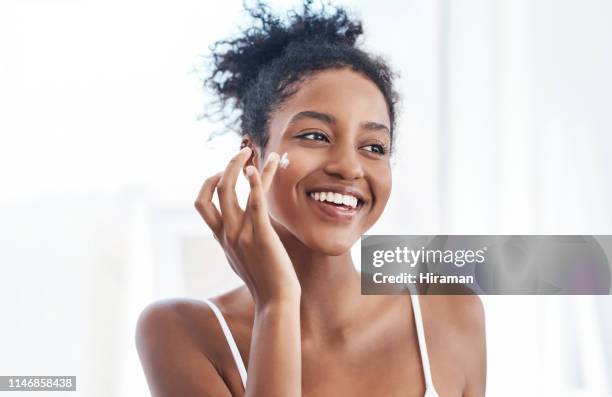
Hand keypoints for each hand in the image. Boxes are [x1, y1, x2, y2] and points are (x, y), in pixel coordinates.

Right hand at [195, 147, 300, 306]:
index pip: (202, 204)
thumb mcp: (242, 260)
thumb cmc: (265, 281)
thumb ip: (236, 244)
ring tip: (253, 151)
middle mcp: (227, 233)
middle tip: (243, 152)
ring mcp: (241, 234)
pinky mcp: (261, 235)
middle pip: (215, 191)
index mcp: (222, 238)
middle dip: (227, 167)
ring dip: (242, 166)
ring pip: (231, 191)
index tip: (224, 172)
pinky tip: (260, 168)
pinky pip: (255, 203)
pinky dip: (257, 182)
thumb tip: (237, 235)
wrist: (276, 301)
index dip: (209, 183)